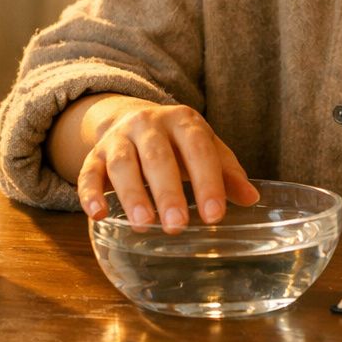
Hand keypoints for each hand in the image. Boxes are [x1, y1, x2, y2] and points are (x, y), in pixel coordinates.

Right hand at [75, 96, 259, 232]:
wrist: (129, 116)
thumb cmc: (177, 142)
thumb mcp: (204, 148)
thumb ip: (227, 172)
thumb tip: (252, 198)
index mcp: (183, 120)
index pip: (198, 149)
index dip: (207, 181)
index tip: (214, 215)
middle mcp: (149, 124)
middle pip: (158, 156)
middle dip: (168, 191)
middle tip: (177, 225)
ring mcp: (119, 138)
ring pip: (123, 164)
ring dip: (132, 194)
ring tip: (144, 224)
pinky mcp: (94, 154)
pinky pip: (89, 172)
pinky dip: (90, 193)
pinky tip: (99, 214)